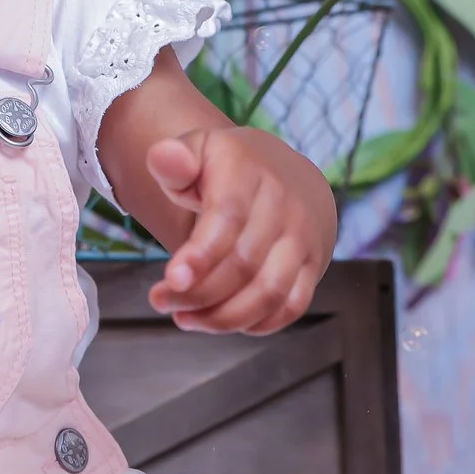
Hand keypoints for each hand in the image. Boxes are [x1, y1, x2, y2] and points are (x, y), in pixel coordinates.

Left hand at [144, 128, 336, 334]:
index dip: (201, 253)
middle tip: (161, 301)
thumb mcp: (197, 150)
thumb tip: (164, 157)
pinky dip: (257, 323)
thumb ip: (173, 158)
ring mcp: (303, 238)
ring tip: (185, 318)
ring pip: (270, 291)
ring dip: (225, 316)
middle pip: (244, 262)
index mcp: (248, 172)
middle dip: (199, 292)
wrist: (288, 174)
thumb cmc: (228, 168)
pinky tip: (222, 322)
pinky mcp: (313, 266)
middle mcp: (284, 205)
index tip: (172, 280)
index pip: (228, 217)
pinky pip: (292, 306)